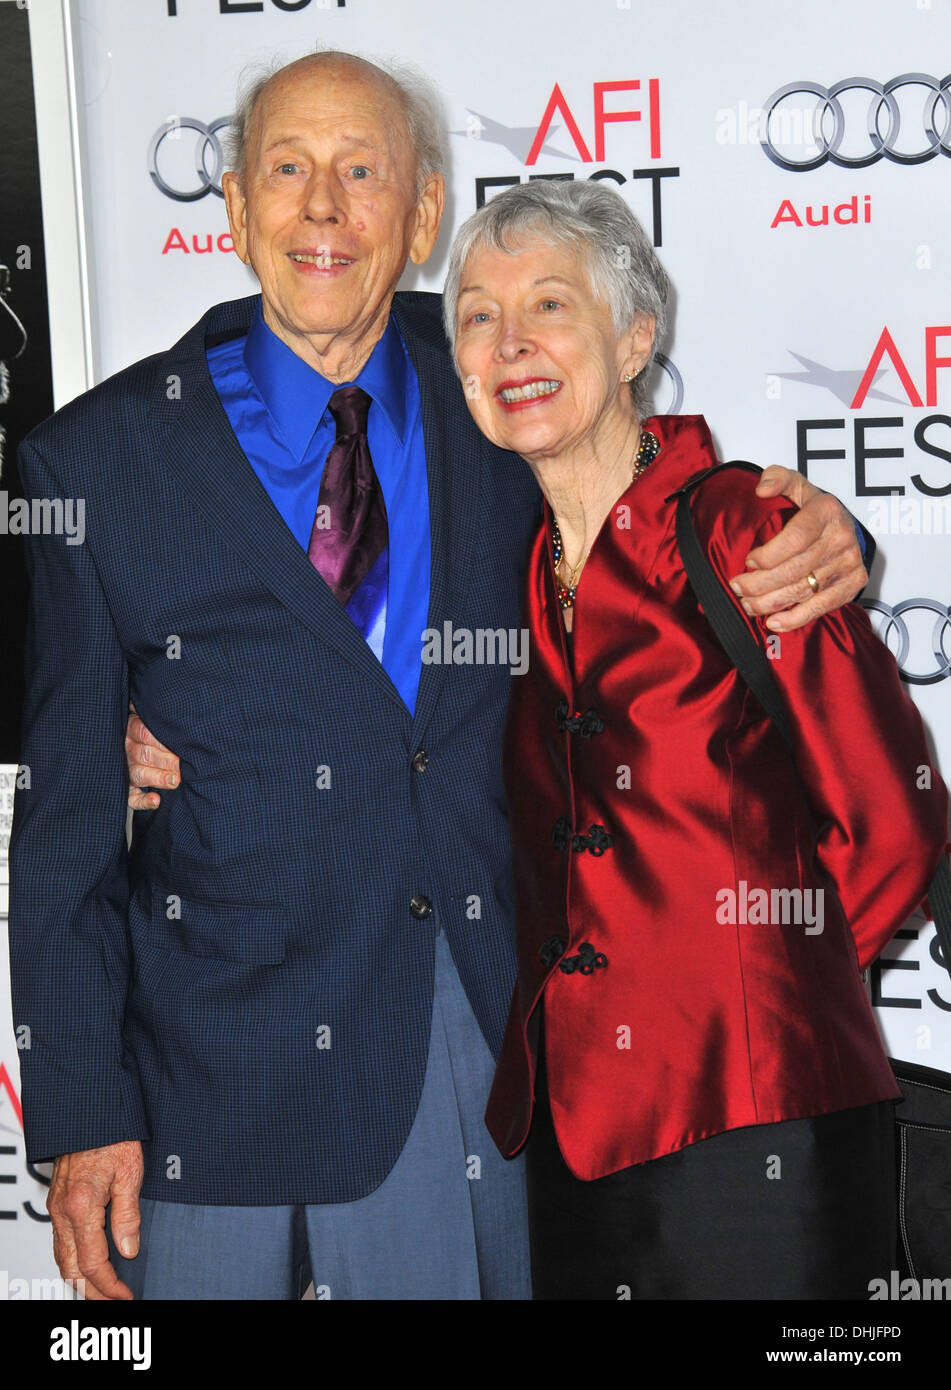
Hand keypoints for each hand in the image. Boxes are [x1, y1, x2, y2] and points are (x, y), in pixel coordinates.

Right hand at [47, 1140, 143, 1299]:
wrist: (91, 1111)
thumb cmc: (113, 1134)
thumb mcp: (130, 1172)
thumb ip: (127, 1214)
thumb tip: (128, 1250)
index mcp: (81, 1206)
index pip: (92, 1263)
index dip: (109, 1285)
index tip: (125, 1295)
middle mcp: (62, 1210)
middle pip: (70, 1269)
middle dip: (91, 1293)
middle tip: (112, 1304)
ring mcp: (56, 1206)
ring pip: (60, 1258)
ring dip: (78, 1280)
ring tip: (101, 1293)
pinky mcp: (56, 1201)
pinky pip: (59, 1242)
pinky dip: (71, 1261)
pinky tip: (85, 1265)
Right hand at [126, 703, 179, 809]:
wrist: (125, 753)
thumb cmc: (147, 733)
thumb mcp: (144, 718)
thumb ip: (149, 713)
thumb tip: (159, 699)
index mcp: (130, 730)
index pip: (144, 732)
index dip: (162, 740)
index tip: (180, 746)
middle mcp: (126, 751)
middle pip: (144, 753)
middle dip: (165, 760)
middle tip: (182, 765)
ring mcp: (123, 772)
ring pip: (139, 774)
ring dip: (157, 777)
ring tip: (175, 781)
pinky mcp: (125, 791)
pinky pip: (132, 798)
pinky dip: (143, 801)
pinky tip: (156, 801)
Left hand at [728, 466, 867, 631]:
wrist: (846, 527)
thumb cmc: (814, 510)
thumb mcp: (796, 485)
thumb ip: (777, 478)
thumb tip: (762, 489)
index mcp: (827, 511)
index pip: (795, 538)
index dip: (768, 555)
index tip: (747, 561)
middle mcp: (842, 538)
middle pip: (795, 570)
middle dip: (759, 583)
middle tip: (737, 586)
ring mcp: (849, 563)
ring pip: (803, 591)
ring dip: (770, 603)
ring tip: (748, 605)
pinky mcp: (853, 585)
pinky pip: (821, 607)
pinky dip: (794, 619)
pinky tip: (773, 622)